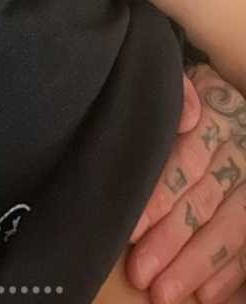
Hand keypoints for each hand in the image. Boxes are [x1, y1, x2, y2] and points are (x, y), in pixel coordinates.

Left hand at [128, 64, 245, 303]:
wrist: (225, 95)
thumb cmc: (179, 97)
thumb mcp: (180, 84)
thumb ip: (178, 94)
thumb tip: (183, 117)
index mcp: (218, 115)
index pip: (189, 160)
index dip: (161, 195)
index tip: (131, 228)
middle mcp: (242, 148)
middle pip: (206, 199)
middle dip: (173, 241)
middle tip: (142, 274)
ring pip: (231, 225)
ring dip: (199, 264)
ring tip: (165, 293)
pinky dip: (231, 271)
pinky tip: (207, 296)